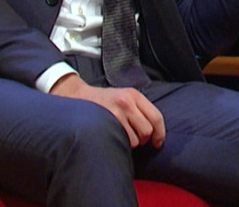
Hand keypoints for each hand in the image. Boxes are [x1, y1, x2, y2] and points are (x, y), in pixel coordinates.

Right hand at [50, 74, 164, 147]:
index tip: (158, 142)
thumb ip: (139, 109)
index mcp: (135, 95)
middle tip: (138, 139)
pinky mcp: (107, 121)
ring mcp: (117, 111)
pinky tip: (116, 137)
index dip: (160, 133)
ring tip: (124, 136)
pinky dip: (122, 143)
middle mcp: (128, 102)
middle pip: (148, 129)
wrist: (78, 96)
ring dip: (132, 143)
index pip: (156, 116)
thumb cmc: (105, 101)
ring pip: (136, 138)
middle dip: (145, 139)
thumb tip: (155, 131)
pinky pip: (123, 140)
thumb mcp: (125, 97)